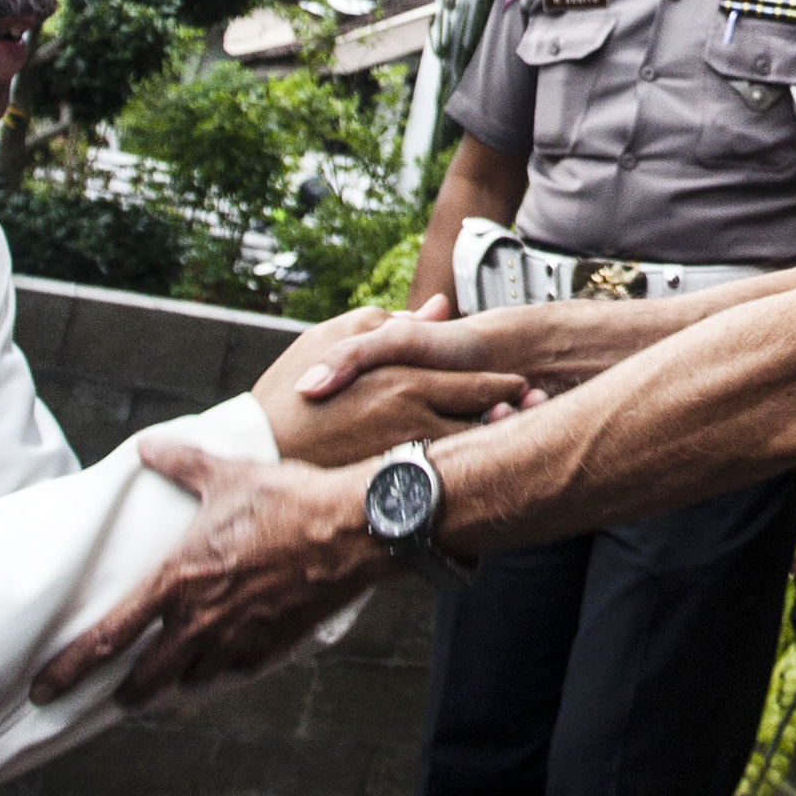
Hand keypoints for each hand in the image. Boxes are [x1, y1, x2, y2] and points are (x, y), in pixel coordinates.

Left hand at [31, 440, 385, 708]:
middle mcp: (201, 620)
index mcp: (178, 580)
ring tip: (166, 682)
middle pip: (147, 678)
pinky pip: (236, 670)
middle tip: (115, 697)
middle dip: (127, 692)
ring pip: (192, 679)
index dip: (70, 667)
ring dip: (175, 683)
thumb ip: (180, 462)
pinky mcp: (273, 646)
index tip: (44, 688)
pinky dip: (222, 670)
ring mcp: (238, 638)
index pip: (109, 636)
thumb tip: (147, 447)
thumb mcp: (226, 474)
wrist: (351, 529)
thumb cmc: (287, 499)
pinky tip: (221, 663)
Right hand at [253, 297, 541, 466]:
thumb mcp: (336, 339)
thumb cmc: (293, 392)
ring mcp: (405, 456)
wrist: (256, 450)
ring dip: (498, 452)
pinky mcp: (393, 487)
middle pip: (485, 423)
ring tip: (519, 448)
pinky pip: (443, 485)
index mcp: (403, 379)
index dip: (508, 390)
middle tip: (539, 418)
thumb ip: (392, 322)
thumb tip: (440, 308)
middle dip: (517, 421)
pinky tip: (480, 480)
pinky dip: (467, 480)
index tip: (525, 390)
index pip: (478, 385)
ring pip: (472, 457)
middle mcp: (412, 418)